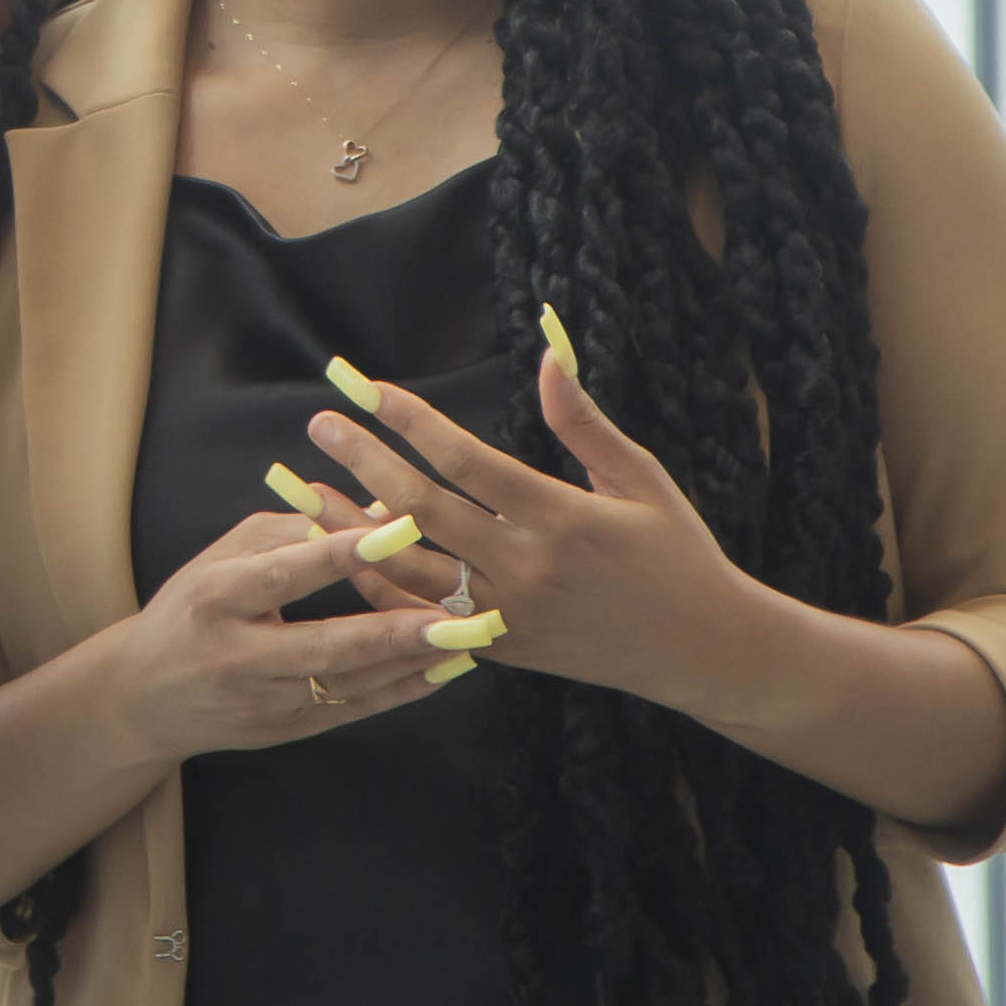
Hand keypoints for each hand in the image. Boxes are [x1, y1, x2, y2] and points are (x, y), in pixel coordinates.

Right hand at [79, 506, 469, 766]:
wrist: (143, 697)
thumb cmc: (190, 608)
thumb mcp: (222, 556)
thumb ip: (292, 530)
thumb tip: (368, 506)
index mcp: (218, 597)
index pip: (285, 572)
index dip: (342, 552)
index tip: (398, 529)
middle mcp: (239, 655)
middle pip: (326, 643)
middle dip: (396, 629)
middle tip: (456, 614)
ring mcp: (263, 701)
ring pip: (349, 682)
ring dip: (412, 662)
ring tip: (467, 639)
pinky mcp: (284, 731)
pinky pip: (353, 710)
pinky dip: (400, 692)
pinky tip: (442, 672)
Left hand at [304, 334, 789, 724]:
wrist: (699, 650)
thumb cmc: (676, 553)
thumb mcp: (641, 479)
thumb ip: (584, 423)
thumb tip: (548, 356)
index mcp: (561, 518)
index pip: (468, 462)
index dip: (414, 422)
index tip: (372, 389)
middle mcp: (526, 569)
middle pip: (424, 510)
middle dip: (366, 463)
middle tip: (322, 423)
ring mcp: (508, 615)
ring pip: (409, 570)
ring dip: (351, 528)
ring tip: (305, 491)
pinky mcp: (500, 649)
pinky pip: (423, 616)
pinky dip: (380, 586)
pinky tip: (344, 555)